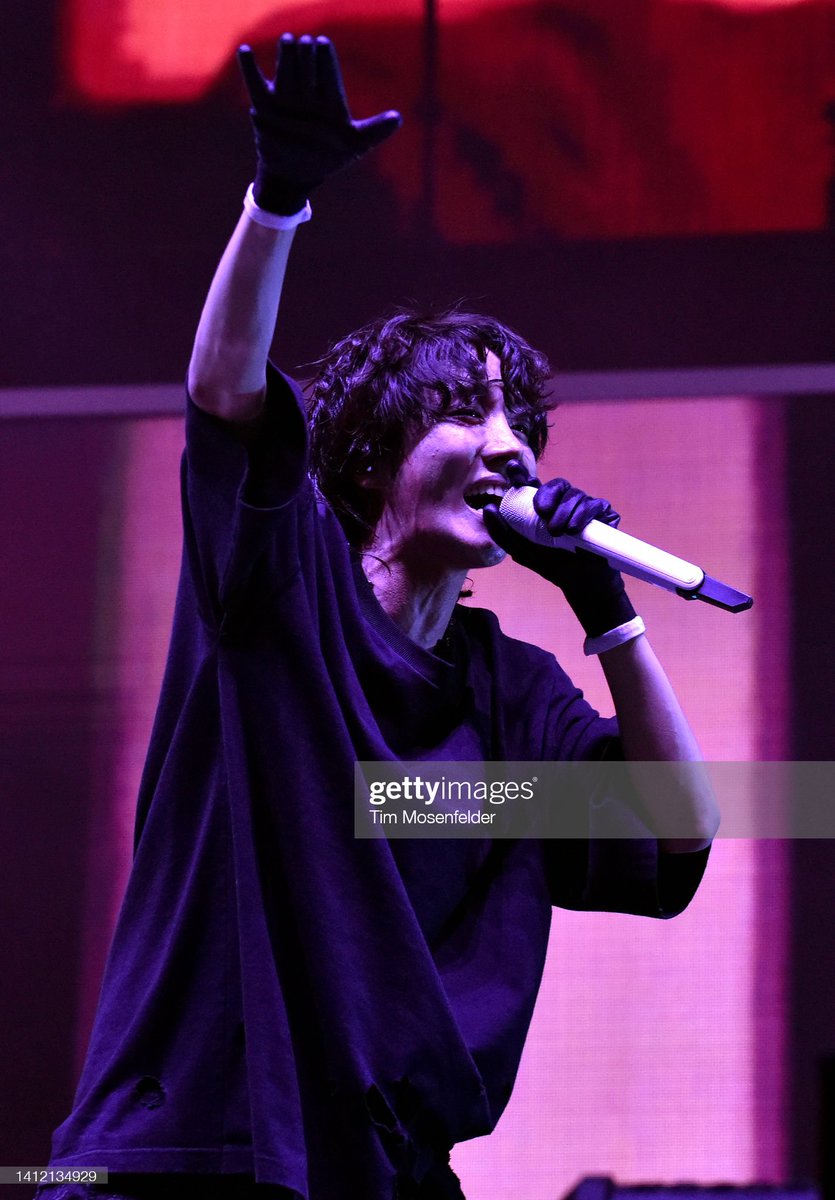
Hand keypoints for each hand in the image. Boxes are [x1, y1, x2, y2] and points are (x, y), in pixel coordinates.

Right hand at [238, 34, 401, 213]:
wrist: (297, 174)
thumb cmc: (329, 157)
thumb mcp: (355, 145)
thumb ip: (375, 130)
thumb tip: (398, 118)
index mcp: (330, 98)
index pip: (328, 71)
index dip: (325, 56)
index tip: (322, 44)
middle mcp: (308, 94)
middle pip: (306, 65)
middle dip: (306, 53)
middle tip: (305, 44)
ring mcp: (286, 98)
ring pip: (285, 69)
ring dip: (286, 55)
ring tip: (288, 42)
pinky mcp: (264, 106)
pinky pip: (255, 83)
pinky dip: (248, 68)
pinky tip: (245, 51)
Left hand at [483, 476, 636, 636]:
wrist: (581, 584)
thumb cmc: (552, 565)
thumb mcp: (522, 551)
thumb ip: (503, 533)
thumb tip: (489, 508)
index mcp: (544, 507)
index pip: (533, 485)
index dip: (522, 475)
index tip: (512, 470)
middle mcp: (565, 503)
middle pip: (557, 484)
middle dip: (547, 495)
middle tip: (541, 513)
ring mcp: (586, 507)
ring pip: (575, 495)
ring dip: (564, 512)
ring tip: (558, 533)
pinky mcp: (605, 514)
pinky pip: (595, 505)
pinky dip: (584, 515)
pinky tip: (575, 530)